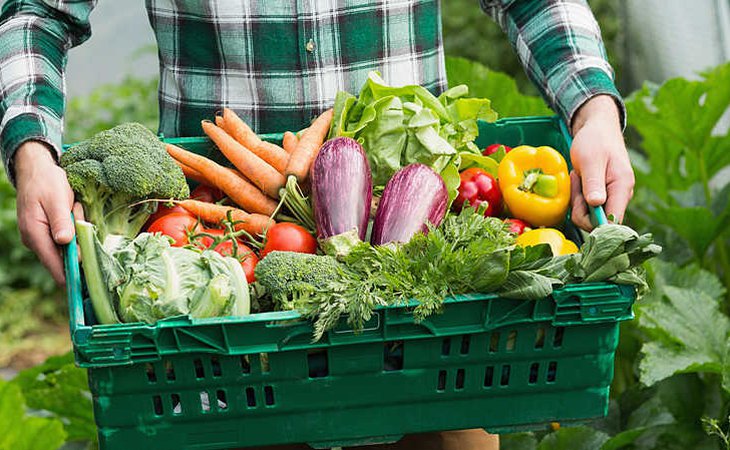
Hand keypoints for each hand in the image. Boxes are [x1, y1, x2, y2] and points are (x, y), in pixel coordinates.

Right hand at [14, 141, 74, 284]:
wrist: (36, 169)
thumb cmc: (46, 182)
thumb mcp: (57, 199)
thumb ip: (62, 222)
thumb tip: (65, 243)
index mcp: (35, 234)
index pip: (54, 264)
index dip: (72, 275)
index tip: (88, 284)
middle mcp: (35, 240)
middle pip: (64, 256)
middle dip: (77, 242)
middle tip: (75, 212)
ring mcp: (40, 237)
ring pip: (67, 245)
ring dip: (76, 230)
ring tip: (71, 206)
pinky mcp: (47, 232)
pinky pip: (66, 236)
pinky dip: (73, 225)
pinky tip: (70, 208)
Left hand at [569, 95, 633, 230]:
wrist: (598, 128)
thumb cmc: (595, 141)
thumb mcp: (590, 160)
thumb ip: (594, 183)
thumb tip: (596, 204)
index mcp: (622, 187)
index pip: (614, 221)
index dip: (595, 223)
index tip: (580, 205)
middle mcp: (621, 196)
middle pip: (599, 221)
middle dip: (581, 207)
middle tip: (577, 181)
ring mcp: (612, 196)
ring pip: (591, 215)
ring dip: (578, 200)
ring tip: (579, 176)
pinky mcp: (604, 195)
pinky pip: (588, 206)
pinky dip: (579, 196)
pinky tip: (580, 179)